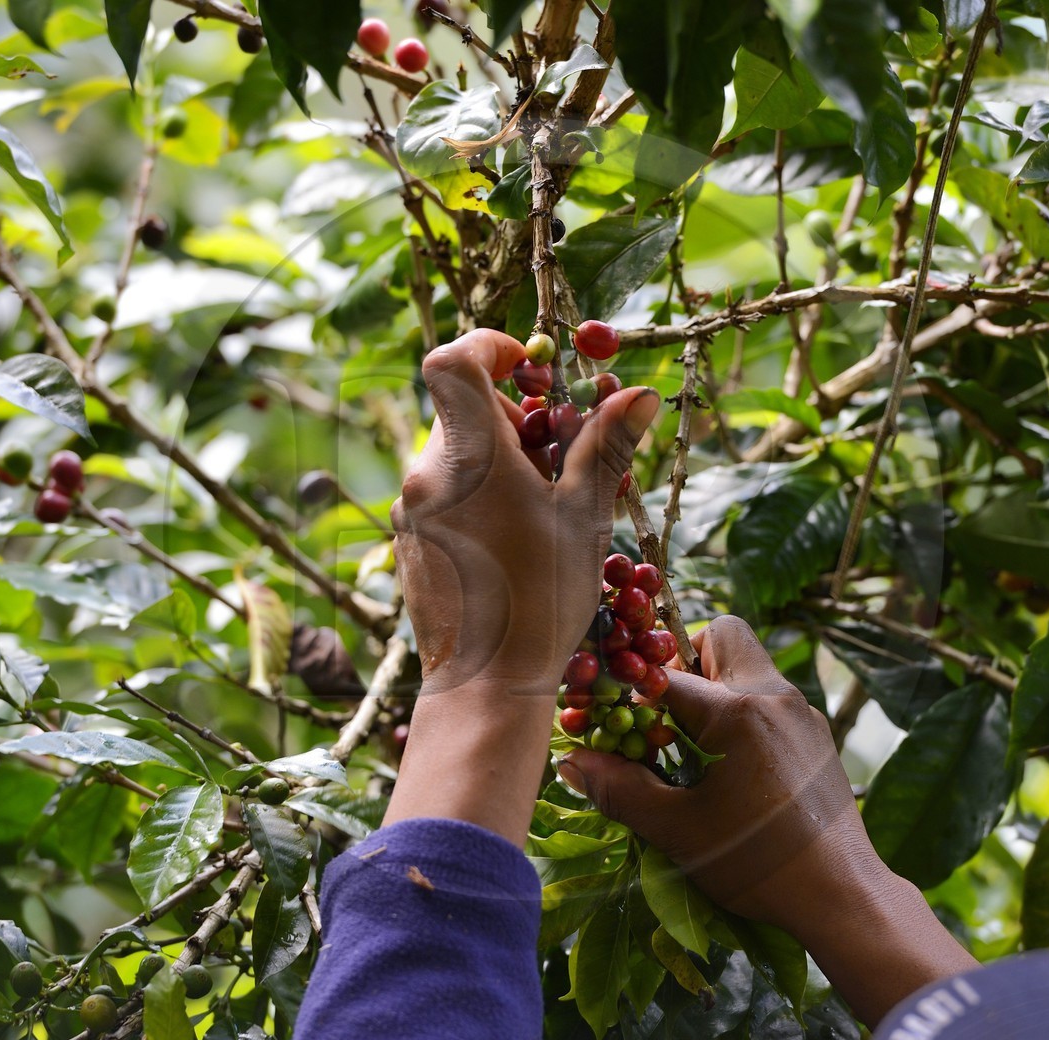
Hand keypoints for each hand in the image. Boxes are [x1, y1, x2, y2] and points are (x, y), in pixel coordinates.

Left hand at [390, 329, 658, 698]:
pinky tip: (515, 538)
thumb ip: (606, 448)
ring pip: (456, 453)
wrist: (484, 684)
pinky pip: (443, 492)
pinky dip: (479, 494)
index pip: (453, 359)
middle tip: (562, 457)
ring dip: (501, 459)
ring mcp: (411, 509)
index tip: (531, 367)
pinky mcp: (409, 539)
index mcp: (471, 456)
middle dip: (516, 419)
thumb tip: (640, 394)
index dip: (490, 346)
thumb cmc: (541, 601)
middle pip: (465, 410)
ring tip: (545, 506)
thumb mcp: (585, 519)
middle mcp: (427, 474)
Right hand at [557, 615, 870, 924]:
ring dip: (713, 690)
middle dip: (683, 661)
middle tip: (662, 715)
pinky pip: (769, 700)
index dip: (625, 690)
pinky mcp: (815, 737)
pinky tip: (730, 768)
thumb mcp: (678, 829)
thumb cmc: (758, 862)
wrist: (843, 895)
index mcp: (738, 711)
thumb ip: (620, 789)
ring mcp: (801, 714)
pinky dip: (741, 714)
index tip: (607, 714)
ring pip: (748, 666)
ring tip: (692, 748)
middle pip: (721, 635)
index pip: (662, 674)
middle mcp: (775, 696)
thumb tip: (571, 762)